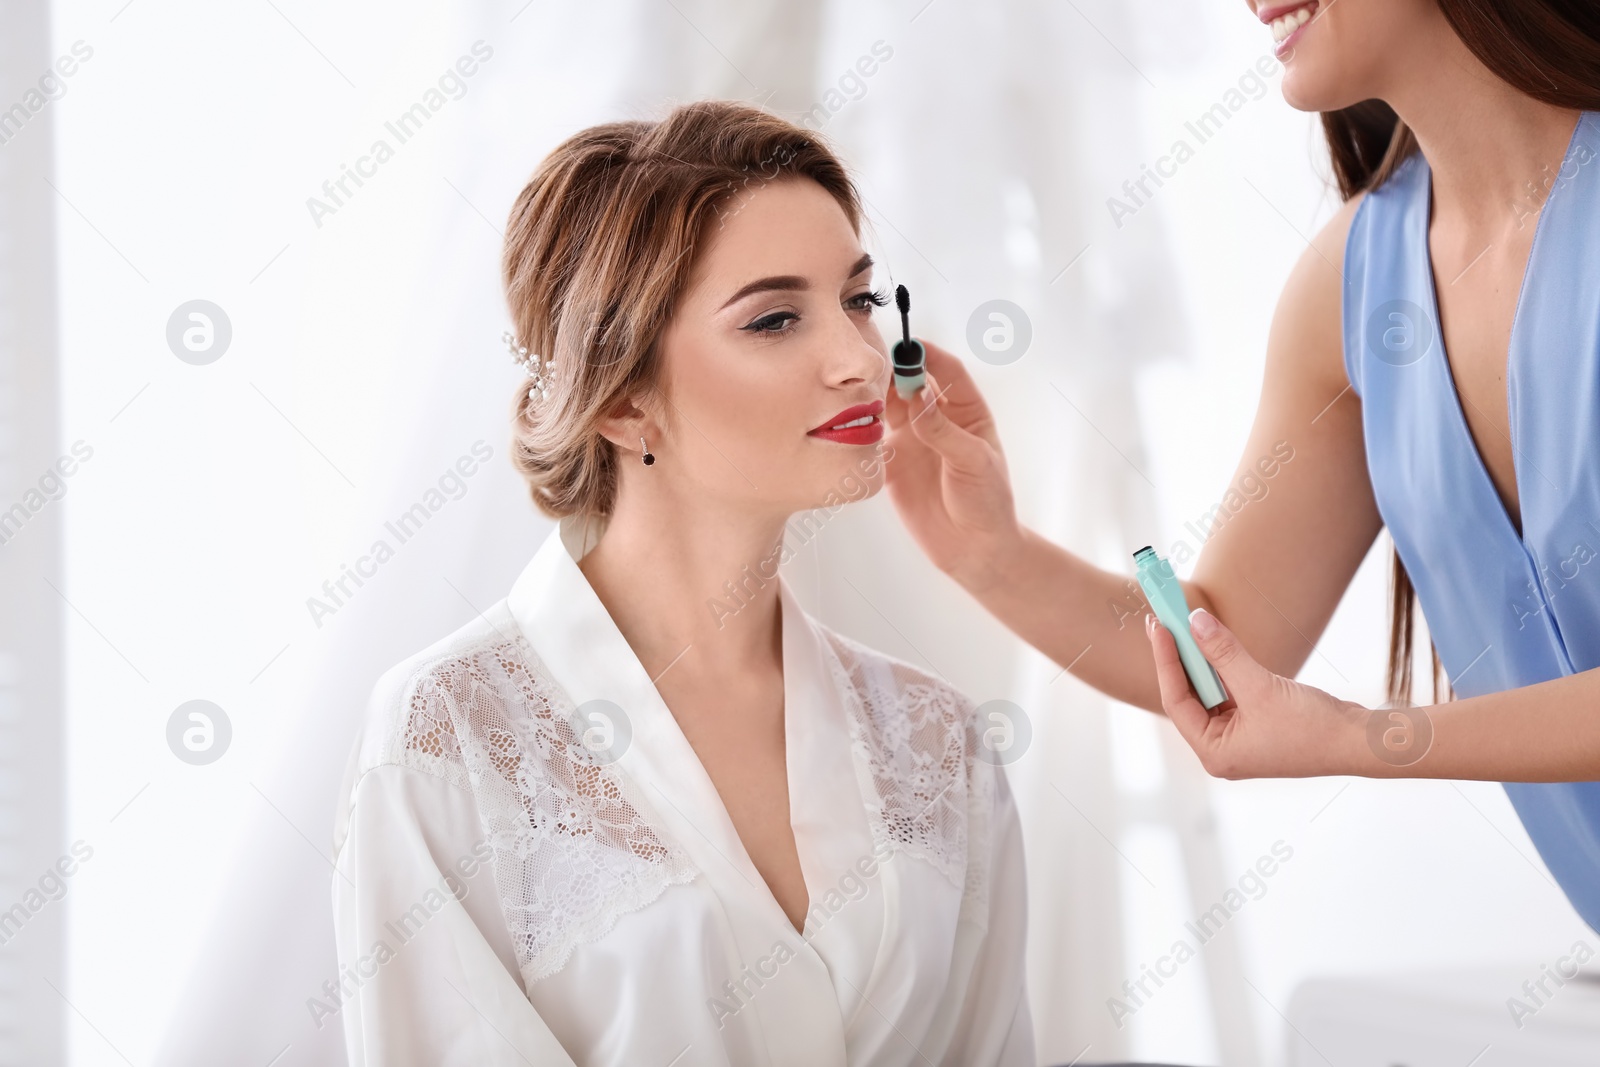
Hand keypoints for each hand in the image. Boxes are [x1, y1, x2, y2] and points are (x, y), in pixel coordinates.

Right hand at [882, 340, 1021, 590]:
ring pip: (891, 405)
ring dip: (876, 394)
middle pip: (914, 381)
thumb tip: (917, 394)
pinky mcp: (894, 463)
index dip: (928, 354)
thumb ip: (943, 429)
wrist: (974, 550)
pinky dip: (862, 424)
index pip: (948, 371)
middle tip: (873, 362)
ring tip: (857, 388)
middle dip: (896, 368)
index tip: (908, 344)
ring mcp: (914, 440)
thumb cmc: (988, 502)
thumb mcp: (973, 461)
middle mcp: (938, 420)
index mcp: (967, 412)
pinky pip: (874, 436)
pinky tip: (850, 417)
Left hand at [1145, 607, 1370, 778]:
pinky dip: (1221, 667)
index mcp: (1214, 752)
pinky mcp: (1256, 723)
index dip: (1166, 661)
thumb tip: (1195, 621)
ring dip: (1199, 659)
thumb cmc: (1313, 728)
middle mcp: (1221, 748)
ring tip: (1183, 624)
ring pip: (1208, 690)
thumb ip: (1225, 654)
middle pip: (1188, 695)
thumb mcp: (1261, 687)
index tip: (1159, 627)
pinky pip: (1228, 690)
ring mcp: (1239, 737)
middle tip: (1163, 620)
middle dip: (1178, 658)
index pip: (1176, 701)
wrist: (1359, 741)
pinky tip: (1212, 642)